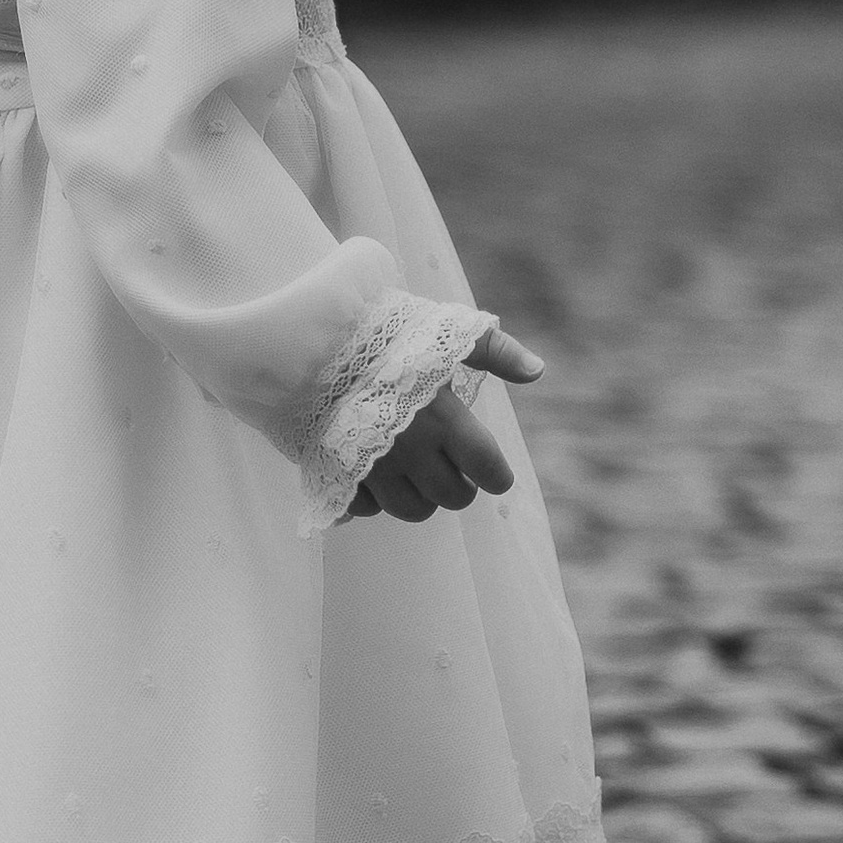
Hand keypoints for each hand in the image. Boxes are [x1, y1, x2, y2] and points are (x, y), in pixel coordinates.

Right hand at [346, 324, 543, 522]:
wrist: (304, 340)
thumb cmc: (379, 332)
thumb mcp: (441, 331)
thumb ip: (494, 351)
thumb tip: (539, 371)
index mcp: (444, 420)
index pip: (489, 471)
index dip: (495, 474)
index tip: (491, 469)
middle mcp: (412, 452)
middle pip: (454, 498)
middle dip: (458, 485)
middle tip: (448, 462)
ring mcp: (373, 468)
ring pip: (413, 511)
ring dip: (420, 495)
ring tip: (414, 468)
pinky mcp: (338, 475)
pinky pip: (369, 509)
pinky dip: (376, 498)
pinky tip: (374, 471)